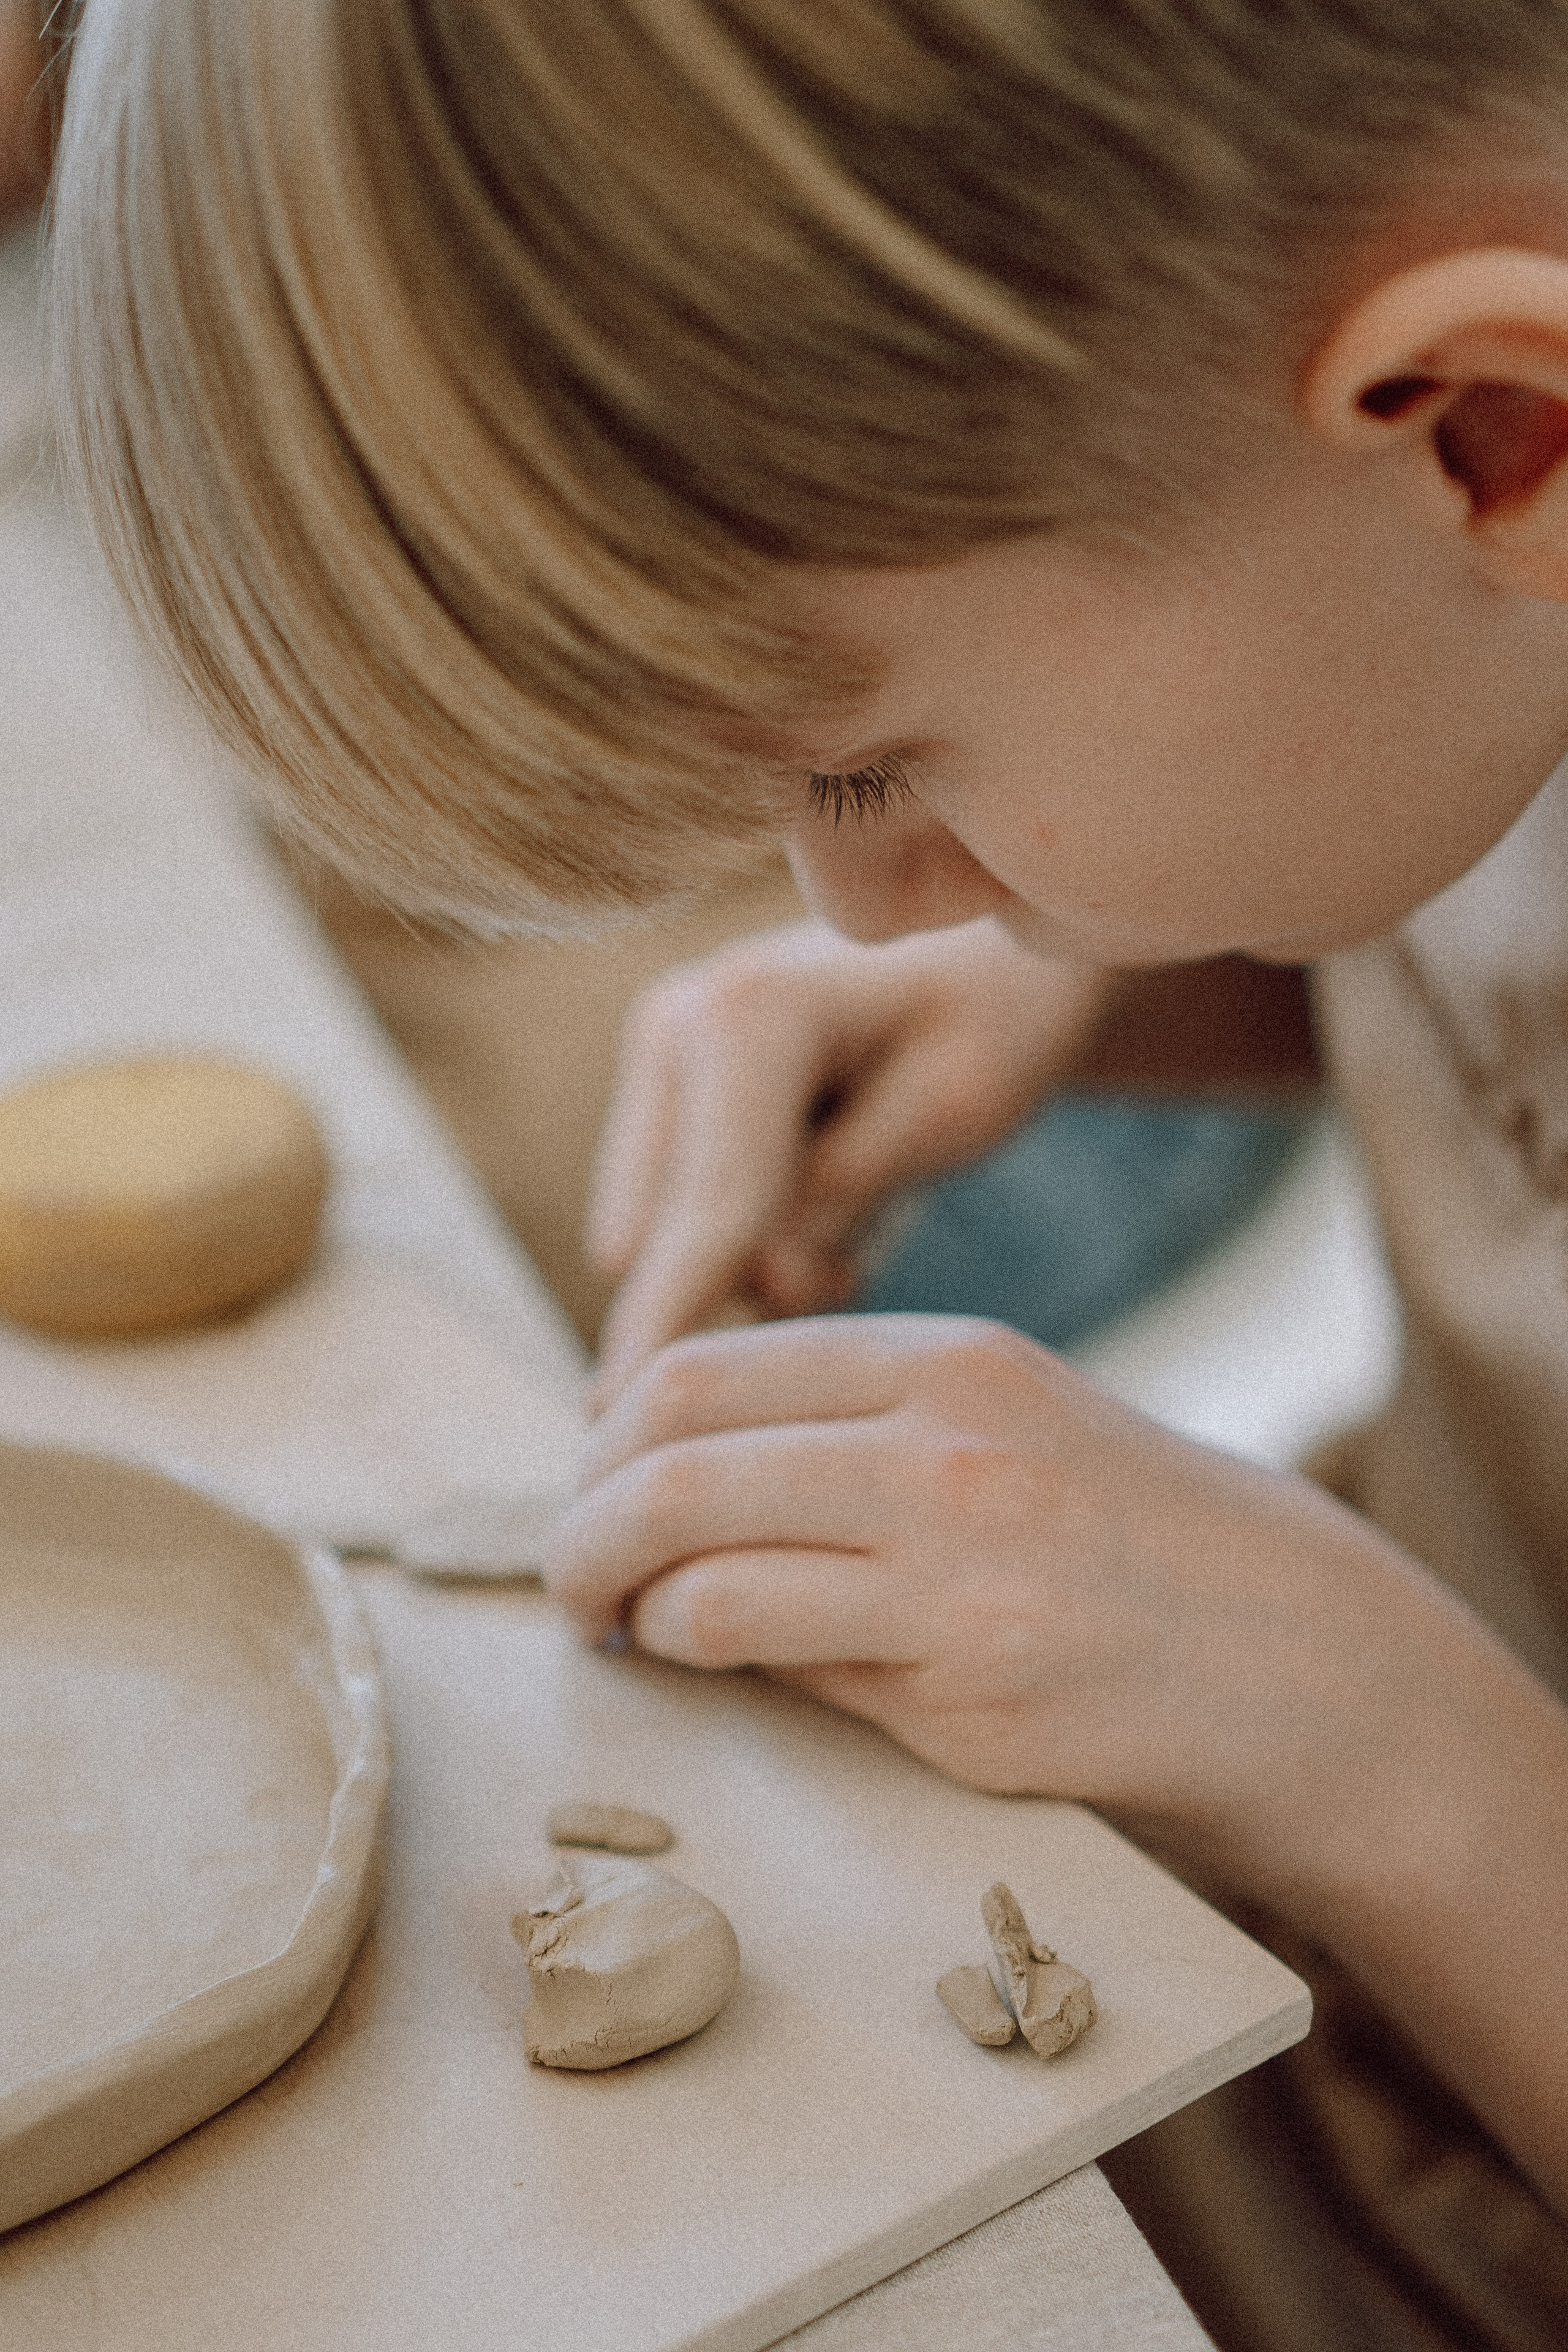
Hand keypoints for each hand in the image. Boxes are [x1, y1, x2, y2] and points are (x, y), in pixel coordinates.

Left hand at [548, 1313, 1506, 1893]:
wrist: (1277, 1649)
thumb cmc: (1110, 1530)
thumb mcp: (994, 1420)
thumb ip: (843, 1426)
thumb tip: (657, 1462)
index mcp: (944, 1362)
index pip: (704, 1370)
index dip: (609, 1433)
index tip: (591, 1479)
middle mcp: (945, 1450)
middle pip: (675, 1461)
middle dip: (583, 1526)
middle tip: (567, 1574)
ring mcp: (956, 1575)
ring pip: (704, 1576)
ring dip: (624, 1606)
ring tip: (616, 1626)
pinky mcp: (966, 1693)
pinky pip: (778, 1664)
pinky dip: (712, 1660)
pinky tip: (716, 1664)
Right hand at [587, 917, 1112, 1403]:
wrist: (989, 948)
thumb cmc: (996, 1021)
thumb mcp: (954, 1113)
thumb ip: (848, 1199)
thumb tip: (761, 1282)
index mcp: (751, 1014)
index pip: (709, 1211)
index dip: (669, 1325)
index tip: (617, 1427)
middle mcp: (677, 1018)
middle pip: (664, 1230)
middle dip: (731, 1296)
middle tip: (847, 1278)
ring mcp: (656, 1047)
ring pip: (659, 1230)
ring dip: (746, 1265)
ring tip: (854, 1226)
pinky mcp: (657, 1086)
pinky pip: (675, 1213)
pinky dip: (742, 1240)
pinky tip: (823, 1207)